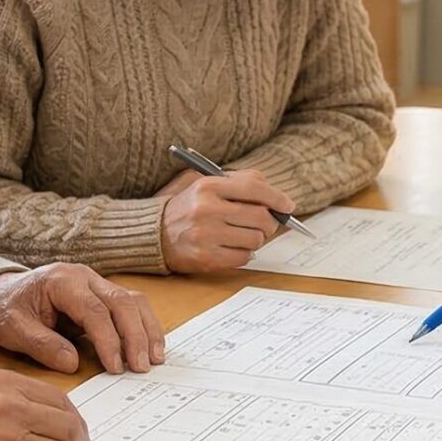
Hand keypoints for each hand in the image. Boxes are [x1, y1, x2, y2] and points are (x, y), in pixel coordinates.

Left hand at [0, 264, 164, 372]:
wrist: (2, 293)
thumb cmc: (6, 309)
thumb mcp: (12, 328)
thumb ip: (41, 344)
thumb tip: (72, 363)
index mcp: (61, 281)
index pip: (94, 310)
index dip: (108, 339)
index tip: (115, 366)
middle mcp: (84, 277)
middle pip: (122, 302)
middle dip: (135, 336)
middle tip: (141, 366)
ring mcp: (96, 282)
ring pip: (133, 300)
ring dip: (147, 329)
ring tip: (154, 358)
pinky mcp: (102, 294)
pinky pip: (131, 305)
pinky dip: (143, 325)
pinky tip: (150, 346)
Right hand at [158, 167, 296, 273]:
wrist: (154, 233)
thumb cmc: (189, 207)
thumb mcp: (207, 184)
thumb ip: (240, 182)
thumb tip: (276, 196)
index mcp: (208, 186)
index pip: (254, 188)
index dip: (277, 197)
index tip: (288, 206)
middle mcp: (206, 210)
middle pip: (260, 217)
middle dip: (270, 222)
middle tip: (266, 224)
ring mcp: (206, 236)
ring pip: (255, 239)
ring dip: (256, 239)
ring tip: (242, 234)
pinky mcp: (206, 258)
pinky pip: (244, 257)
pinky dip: (245, 253)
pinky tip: (232, 246)